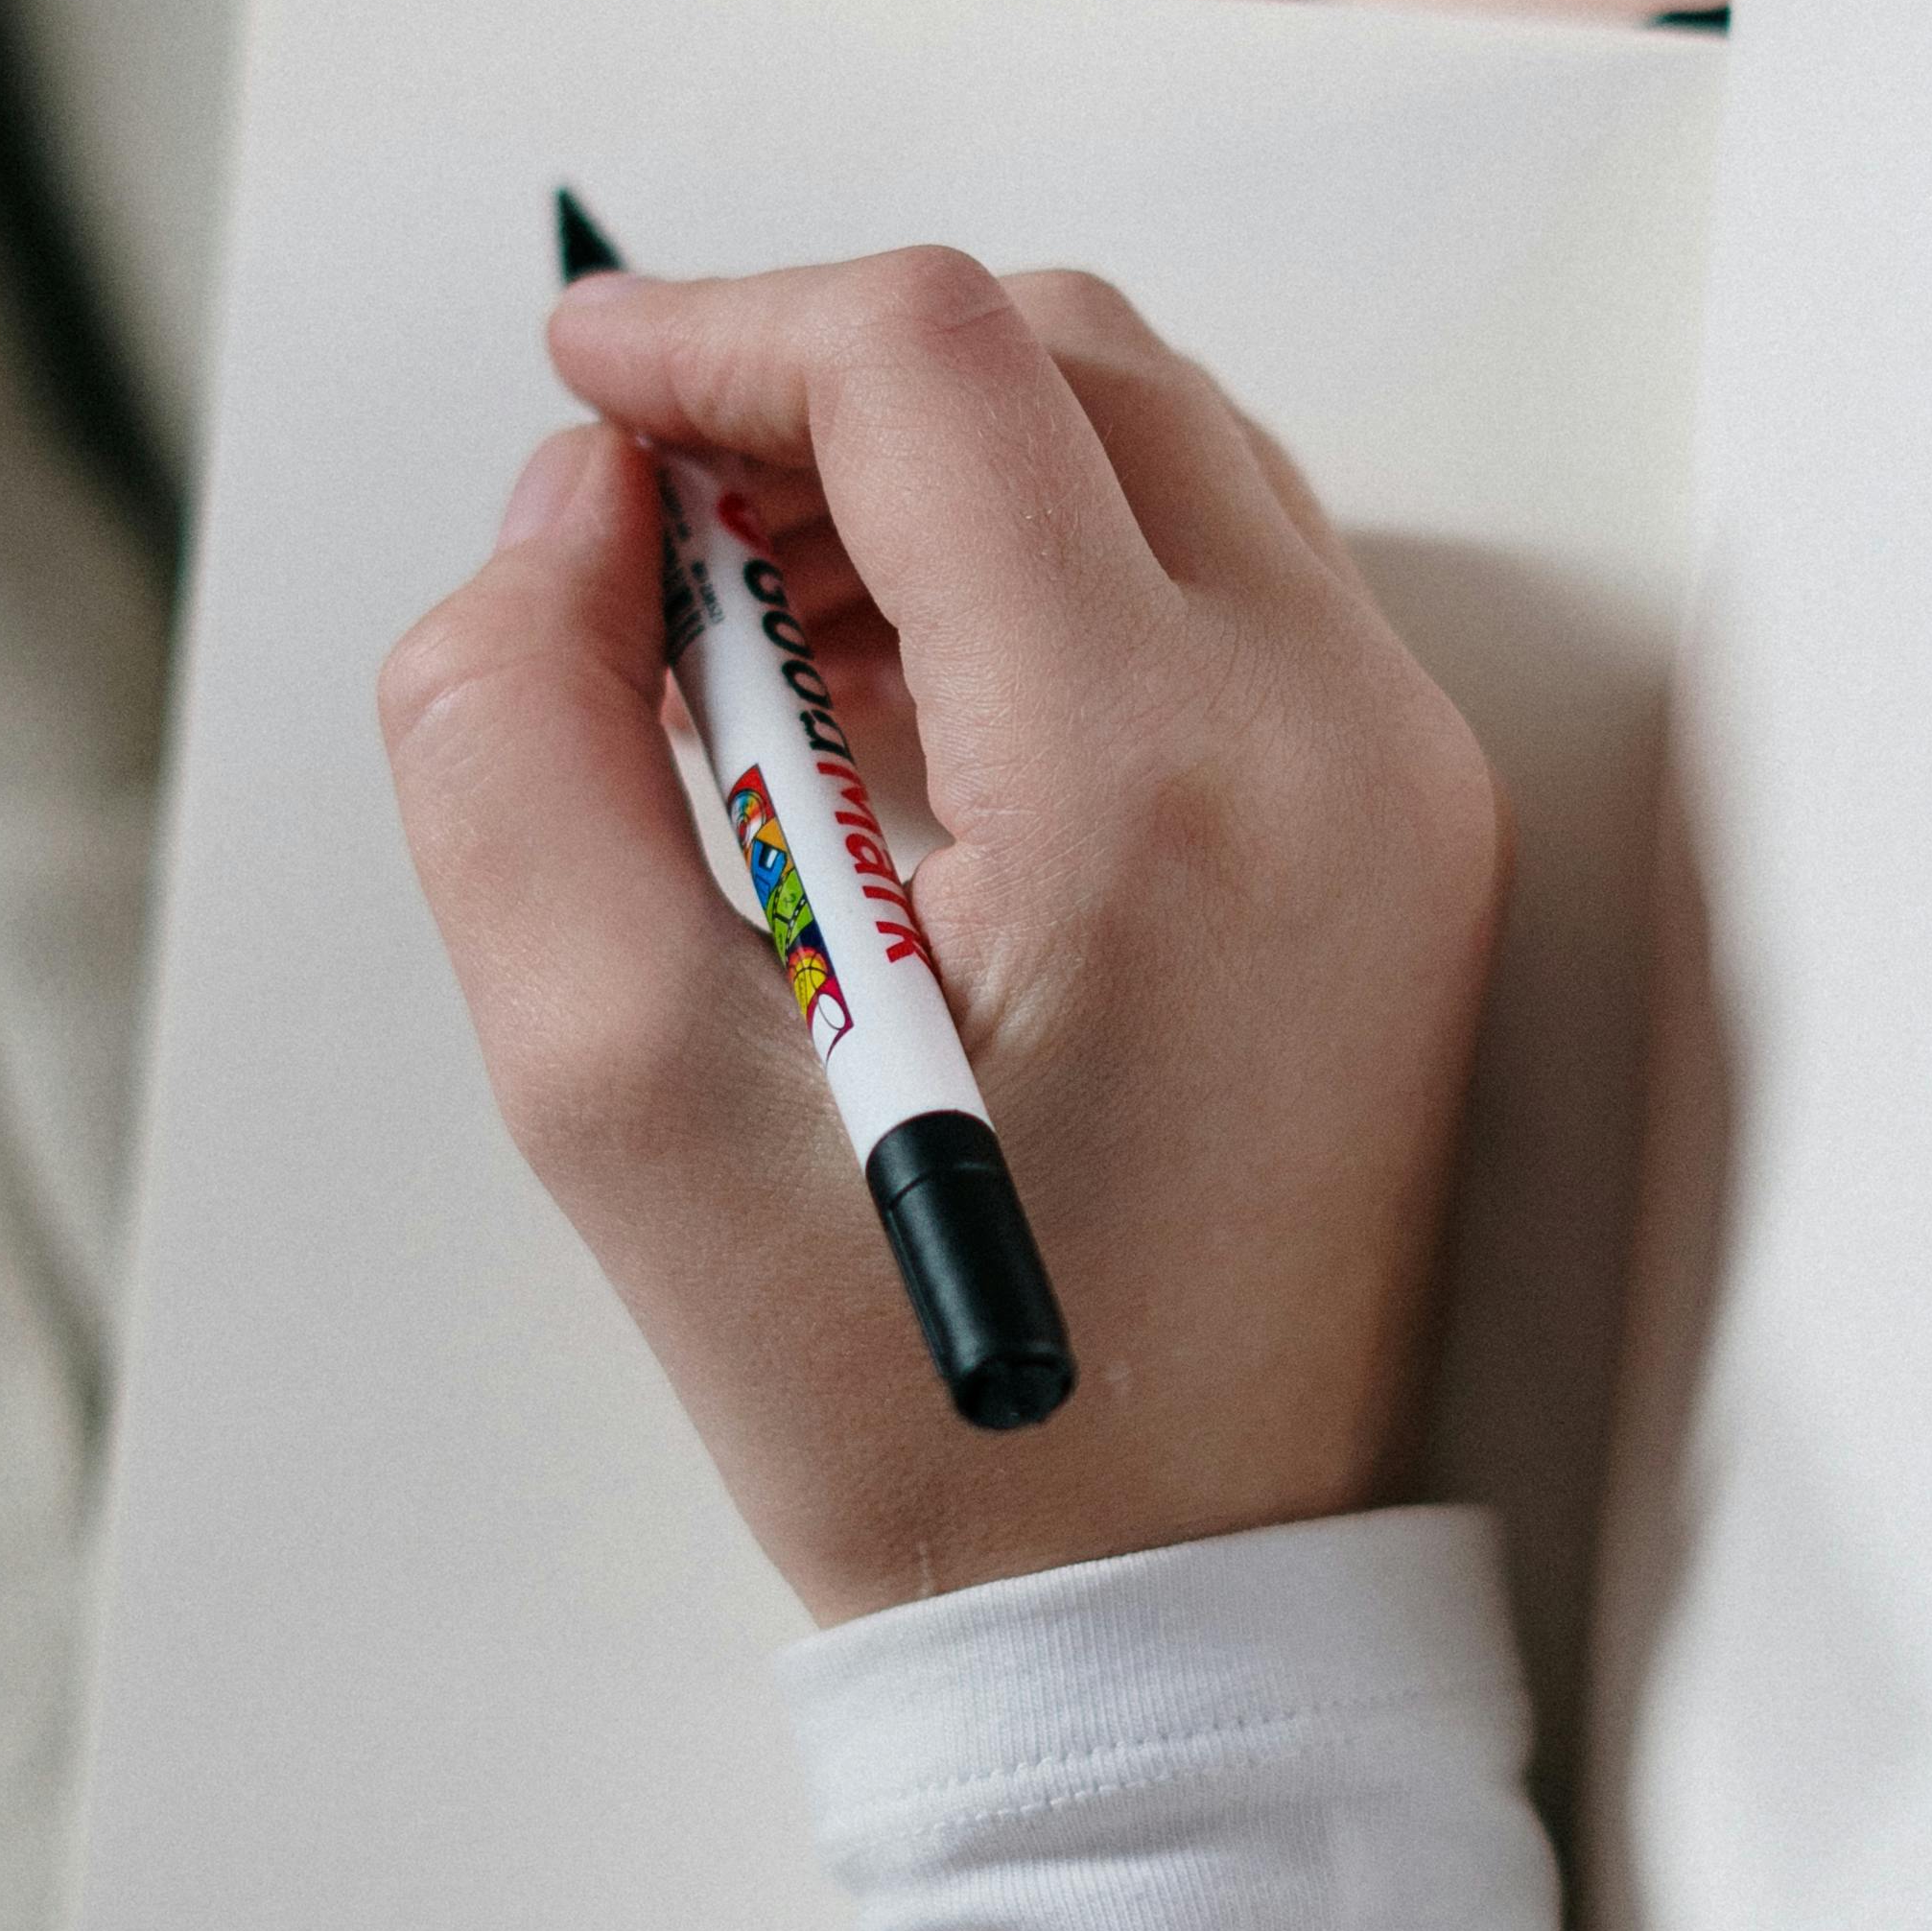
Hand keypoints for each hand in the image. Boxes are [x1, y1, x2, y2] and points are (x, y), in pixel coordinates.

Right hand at [378, 252, 1507, 1618]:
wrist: (1165, 1600)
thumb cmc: (910, 1401)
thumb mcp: (607, 1095)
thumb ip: (514, 748)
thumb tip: (570, 503)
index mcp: (1158, 779)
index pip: (934, 369)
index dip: (717, 330)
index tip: (579, 388)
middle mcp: (1338, 737)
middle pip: (1064, 360)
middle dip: (824, 387)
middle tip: (646, 531)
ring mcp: (1409, 781)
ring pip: (1156, 446)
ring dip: (938, 467)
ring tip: (755, 641)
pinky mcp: (1417, 835)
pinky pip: (1226, 577)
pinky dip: (1049, 565)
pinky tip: (900, 718)